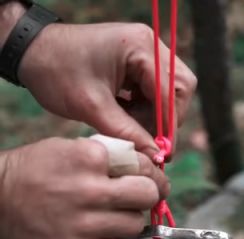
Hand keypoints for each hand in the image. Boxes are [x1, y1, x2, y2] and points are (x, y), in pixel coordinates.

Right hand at [0, 137, 169, 238]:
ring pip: (136, 226)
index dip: (150, 175)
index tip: (149, 181)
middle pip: (148, 195)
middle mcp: (89, 190)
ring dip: (126, 223)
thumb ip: (107, 157)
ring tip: (104, 219)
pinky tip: (94, 238)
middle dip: (144, 197)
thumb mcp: (67, 148)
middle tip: (133, 200)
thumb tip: (147, 169)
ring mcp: (83, 224)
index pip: (144, 166)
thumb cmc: (31, 173)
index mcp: (89, 157)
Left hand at [13, 11, 196, 159]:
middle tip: (152, 142)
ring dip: (155, 115)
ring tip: (132, 129)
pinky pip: (154, 89)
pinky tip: (127, 118)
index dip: (169, 125)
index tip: (163, 153)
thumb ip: (126, 132)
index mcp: (139, 47)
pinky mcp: (137, 60)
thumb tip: (154, 156)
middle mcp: (148, 44)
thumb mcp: (91, 107)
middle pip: (180, 88)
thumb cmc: (55, 71)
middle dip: (167, 118)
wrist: (30, 52)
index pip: (172, 91)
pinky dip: (145, 108)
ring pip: (170, 91)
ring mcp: (144, 51)